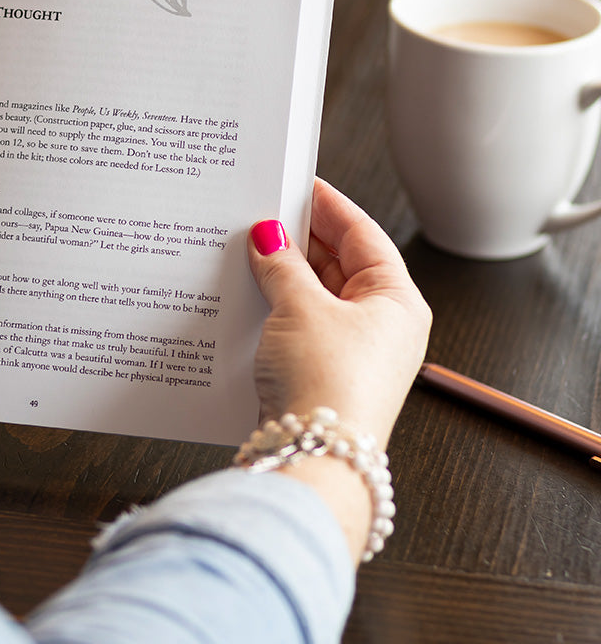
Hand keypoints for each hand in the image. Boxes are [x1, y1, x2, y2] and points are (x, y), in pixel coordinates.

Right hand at [247, 179, 430, 450]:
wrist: (314, 460)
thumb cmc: (327, 385)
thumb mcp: (302, 308)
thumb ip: (283, 265)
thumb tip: (268, 235)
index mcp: (397, 301)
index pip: (362, 234)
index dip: (328, 205)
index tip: (298, 182)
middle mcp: (381, 326)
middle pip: (339, 264)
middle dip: (299, 239)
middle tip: (260, 213)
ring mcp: (351, 351)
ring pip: (316, 295)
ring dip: (284, 273)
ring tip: (246, 247)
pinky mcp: (322, 373)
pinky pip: (300, 324)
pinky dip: (276, 305)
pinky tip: (248, 292)